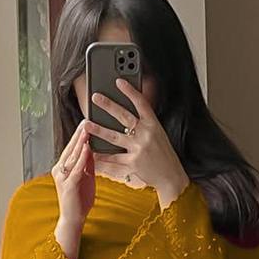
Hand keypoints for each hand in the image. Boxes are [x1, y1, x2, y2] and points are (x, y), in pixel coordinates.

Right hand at [52, 120, 95, 226]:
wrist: (73, 219)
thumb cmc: (80, 201)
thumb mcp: (86, 178)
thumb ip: (87, 164)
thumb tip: (91, 148)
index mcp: (63, 168)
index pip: (71, 148)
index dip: (78, 136)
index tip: (85, 123)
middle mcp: (60, 170)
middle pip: (70, 148)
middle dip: (78, 134)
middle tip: (85, 120)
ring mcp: (63, 177)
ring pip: (72, 155)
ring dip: (80, 142)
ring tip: (86, 129)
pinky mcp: (69, 185)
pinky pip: (76, 168)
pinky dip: (81, 157)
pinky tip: (86, 148)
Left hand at [85, 79, 189, 207]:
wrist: (172, 176)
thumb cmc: (164, 155)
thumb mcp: (158, 134)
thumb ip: (145, 124)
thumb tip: (126, 115)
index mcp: (154, 124)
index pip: (141, 103)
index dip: (130, 91)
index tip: (119, 82)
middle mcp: (146, 134)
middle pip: (124, 116)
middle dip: (108, 105)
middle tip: (95, 97)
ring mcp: (139, 148)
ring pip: (114, 137)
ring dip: (98, 129)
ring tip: (87, 124)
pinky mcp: (133, 163)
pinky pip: (114, 158)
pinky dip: (102, 156)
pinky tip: (92, 151)